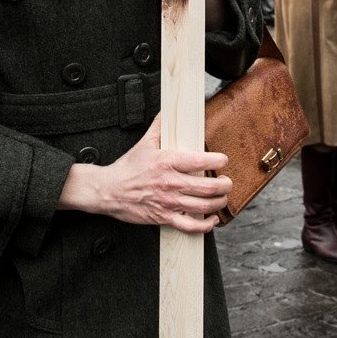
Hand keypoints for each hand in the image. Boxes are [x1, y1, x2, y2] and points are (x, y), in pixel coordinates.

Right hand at [61, 115, 230, 232]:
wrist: (109, 191)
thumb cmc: (127, 168)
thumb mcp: (144, 143)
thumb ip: (159, 127)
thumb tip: (167, 111)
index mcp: (166, 162)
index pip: (200, 162)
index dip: (217, 161)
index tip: (223, 160)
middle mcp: (170, 183)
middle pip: (207, 187)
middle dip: (224, 185)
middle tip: (227, 182)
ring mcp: (168, 202)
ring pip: (203, 206)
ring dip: (218, 203)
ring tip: (222, 197)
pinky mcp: (164, 217)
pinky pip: (190, 226)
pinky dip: (205, 225)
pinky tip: (211, 220)